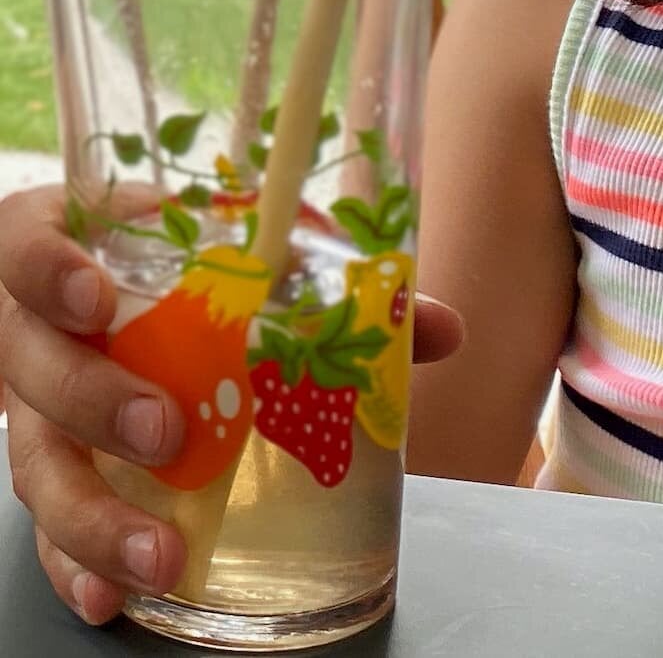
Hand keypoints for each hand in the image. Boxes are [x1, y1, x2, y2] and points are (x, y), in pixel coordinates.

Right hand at [0, 184, 463, 624]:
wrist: (106, 286)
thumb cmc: (178, 258)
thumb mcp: (236, 245)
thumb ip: (326, 273)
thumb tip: (438, 328)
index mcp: (67, 249)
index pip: (28, 251)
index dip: (51, 273)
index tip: (97, 299)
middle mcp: (33, 332)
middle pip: (35, 371)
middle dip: (96, 402)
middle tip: (167, 432)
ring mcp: (30, 407)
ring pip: (37, 464)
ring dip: (94, 516)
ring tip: (159, 553)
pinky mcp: (48, 466)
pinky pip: (45, 525)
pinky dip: (75, 564)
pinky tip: (111, 599)